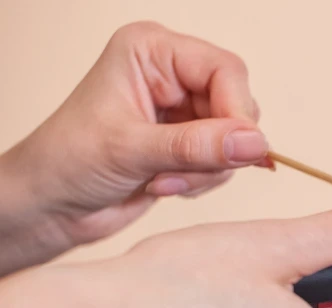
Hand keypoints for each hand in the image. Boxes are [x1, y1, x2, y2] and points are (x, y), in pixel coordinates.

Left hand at [0, 21, 268, 273]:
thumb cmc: (67, 163)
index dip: (237, 112)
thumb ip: (197, 146)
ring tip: (163, 182)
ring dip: (207, 171)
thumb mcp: (132, 151)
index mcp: (152, 52)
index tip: (239, 153)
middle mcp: (171, 75)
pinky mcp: (188, 143)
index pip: (225, 70)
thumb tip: (256, 144)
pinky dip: (204, 181)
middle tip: (179, 173)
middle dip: (216, 149)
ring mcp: (181, 110)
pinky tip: (165, 186)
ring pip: (235, 139)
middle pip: (236, 105)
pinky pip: (225, 161)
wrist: (49, 205)